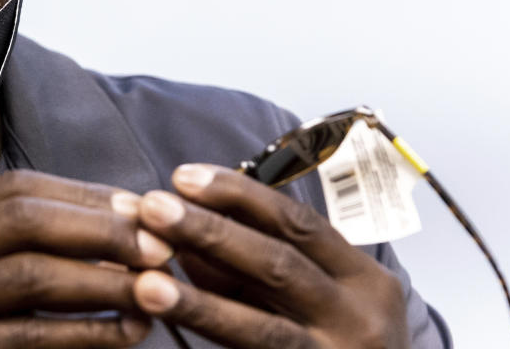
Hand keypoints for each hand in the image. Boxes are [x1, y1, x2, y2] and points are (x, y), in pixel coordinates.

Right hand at [0, 170, 173, 348]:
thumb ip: (13, 245)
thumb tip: (120, 222)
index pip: (17, 188)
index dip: (84, 195)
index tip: (139, 210)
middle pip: (25, 219)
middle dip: (101, 230)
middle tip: (159, 247)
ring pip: (32, 275)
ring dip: (104, 280)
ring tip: (154, 289)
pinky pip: (30, 337)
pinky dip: (87, 333)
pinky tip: (125, 335)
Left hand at [131, 164, 409, 348]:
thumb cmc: (346, 345)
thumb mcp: (323, 299)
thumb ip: (263, 270)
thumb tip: (189, 240)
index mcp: (364, 280)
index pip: (298, 222)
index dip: (238, 196)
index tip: (184, 176)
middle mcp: (358, 320)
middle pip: (277, 265)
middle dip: (210, 233)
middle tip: (153, 208)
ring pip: (260, 326)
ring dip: (198, 302)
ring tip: (145, 283)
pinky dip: (209, 340)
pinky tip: (170, 331)